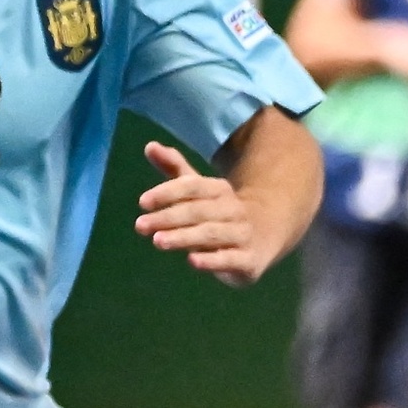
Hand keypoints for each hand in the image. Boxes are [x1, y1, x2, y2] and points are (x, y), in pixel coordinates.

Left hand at [136, 141, 274, 285]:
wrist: (267, 235)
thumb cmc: (221, 213)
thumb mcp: (200, 191)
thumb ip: (175, 169)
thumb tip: (149, 146)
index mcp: (220, 190)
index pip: (194, 186)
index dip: (168, 192)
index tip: (142, 202)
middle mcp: (234, 210)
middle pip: (199, 211)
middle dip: (168, 217)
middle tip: (140, 226)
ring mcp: (243, 235)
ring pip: (212, 234)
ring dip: (184, 237)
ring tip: (158, 241)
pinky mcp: (249, 261)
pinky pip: (231, 260)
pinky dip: (212, 261)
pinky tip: (192, 261)